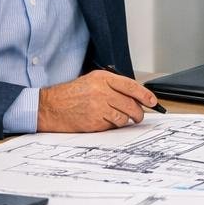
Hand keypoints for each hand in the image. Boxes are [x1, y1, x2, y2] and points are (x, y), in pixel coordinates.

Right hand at [38, 70, 155, 131]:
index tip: (152, 101)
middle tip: (138, 116)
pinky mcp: (94, 122)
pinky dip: (112, 126)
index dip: (145, 95)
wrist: (50, 106)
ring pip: (124, 117)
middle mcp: (101, 91)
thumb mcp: (92, 81)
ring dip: (125, 121)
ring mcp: (98, 107)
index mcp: (102, 78)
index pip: (131, 86)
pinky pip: (112, 126)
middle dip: (138, 112)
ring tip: (118, 119)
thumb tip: (134, 97)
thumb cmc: (71, 94)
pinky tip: (104, 122)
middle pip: (131, 104)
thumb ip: (112, 86)